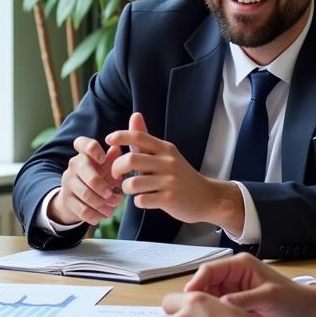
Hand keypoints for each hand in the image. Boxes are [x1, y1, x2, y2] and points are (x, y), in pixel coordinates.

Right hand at [49, 136, 122, 225]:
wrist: (76, 198)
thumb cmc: (98, 178)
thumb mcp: (106, 169)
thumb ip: (113, 159)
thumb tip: (117, 148)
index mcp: (85, 154)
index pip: (82, 143)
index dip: (93, 149)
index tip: (103, 159)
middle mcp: (73, 165)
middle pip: (84, 170)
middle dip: (101, 185)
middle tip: (112, 195)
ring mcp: (68, 182)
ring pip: (85, 193)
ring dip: (102, 204)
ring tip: (111, 208)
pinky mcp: (66, 199)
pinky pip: (82, 209)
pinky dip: (95, 215)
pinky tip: (101, 215)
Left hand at [106, 112, 242, 227]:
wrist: (207, 198)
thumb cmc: (180, 175)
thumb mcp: (166, 154)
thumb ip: (146, 139)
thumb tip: (135, 115)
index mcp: (165, 149)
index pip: (138, 136)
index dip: (120, 136)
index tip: (108, 140)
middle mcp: (167, 162)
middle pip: (130, 160)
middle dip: (116, 168)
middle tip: (116, 174)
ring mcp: (169, 181)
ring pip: (132, 183)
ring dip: (126, 188)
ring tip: (132, 189)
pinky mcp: (169, 199)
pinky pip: (141, 200)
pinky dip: (138, 201)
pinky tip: (144, 199)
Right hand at [186, 253, 315, 316]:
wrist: (310, 311)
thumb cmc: (294, 299)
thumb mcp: (269, 296)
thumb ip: (245, 298)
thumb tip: (221, 303)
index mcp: (240, 265)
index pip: (210, 270)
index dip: (197, 283)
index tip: (188, 298)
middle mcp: (233, 275)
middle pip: (205, 284)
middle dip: (197, 297)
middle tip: (188, 314)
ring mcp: (233, 290)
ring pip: (208, 297)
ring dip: (203, 308)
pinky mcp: (235, 304)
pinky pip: (217, 308)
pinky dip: (212, 316)